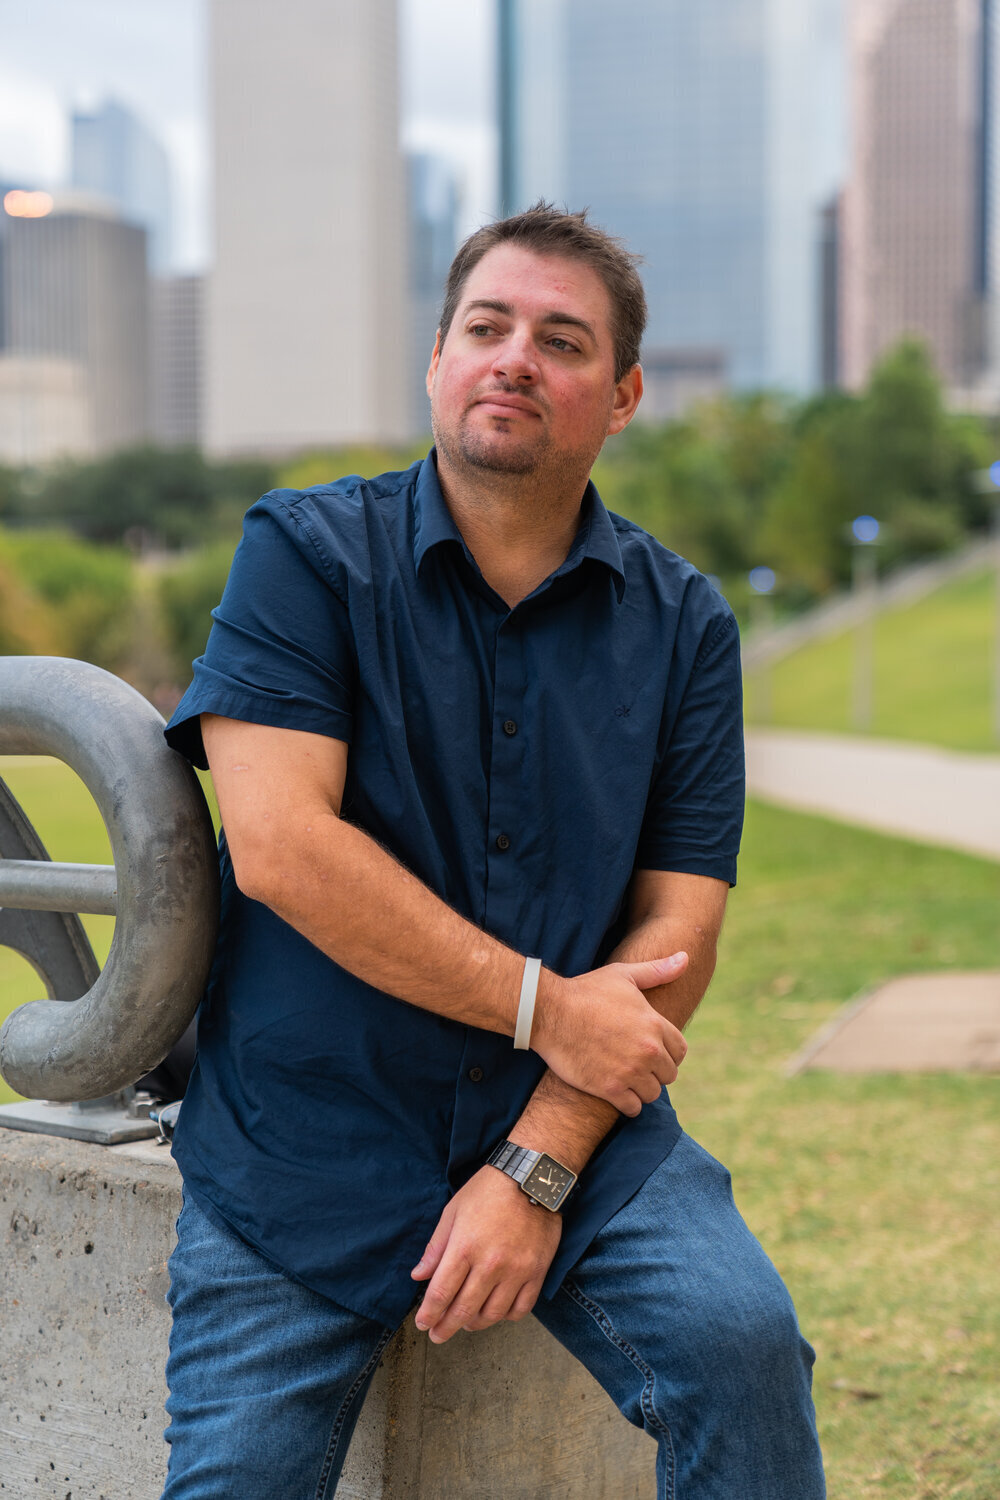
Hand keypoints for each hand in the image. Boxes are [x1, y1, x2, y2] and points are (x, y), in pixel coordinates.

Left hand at [410, 1167, 561, 1343]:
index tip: (422, 1324)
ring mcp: (516, 1270)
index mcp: (464, 1247)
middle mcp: (490, 1264)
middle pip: (464, 1309)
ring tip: (465, 1323)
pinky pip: (521, 1308)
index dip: (429, 1314)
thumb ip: (436, 1247)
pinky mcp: (537, 1272)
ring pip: (492, 1314)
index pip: (441, 1293)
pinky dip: (506, 1316)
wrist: (532, 1177)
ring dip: (475, 1324)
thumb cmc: (488, 1190)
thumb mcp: (453, 1211)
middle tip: (437, 1335)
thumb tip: (419, 1276)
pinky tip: (496, 1312)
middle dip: (446, 1327)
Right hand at [531, 954, 688, 1115]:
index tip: (654, 1051)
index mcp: (654, 1025)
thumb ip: (657, 971)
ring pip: (652, 1093)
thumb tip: (685, 958)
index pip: (680, 1050)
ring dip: (642, 1088)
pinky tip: (617, 1091)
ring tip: (627, 1077)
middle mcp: (647, 1051)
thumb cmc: (586, 991)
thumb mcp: (623, 975)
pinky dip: (628, 1103)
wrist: (549, 1012)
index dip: (669, 1052)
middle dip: (656, 1070)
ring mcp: (629, 1071)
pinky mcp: (609, 1088)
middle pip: (669, 1074)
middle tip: (638, 1064)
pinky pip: (633, 1108)